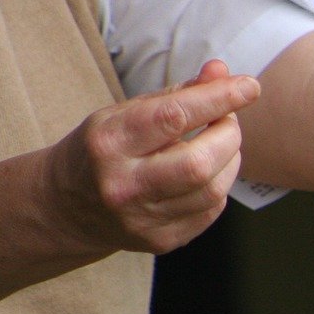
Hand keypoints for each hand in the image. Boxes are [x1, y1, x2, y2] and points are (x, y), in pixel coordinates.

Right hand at [45, 60, 256, 255]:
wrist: (64, 208)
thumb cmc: (102, 150)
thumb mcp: (124, 113)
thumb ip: (177, 94)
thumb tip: (223, 73)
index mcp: (108, 142)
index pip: (173, 117)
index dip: (218, 99)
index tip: (248, 86)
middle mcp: (123, 184)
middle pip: (200, 162)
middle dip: (228, 134)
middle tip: (227, 120)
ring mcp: (142, 219)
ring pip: (214, 189)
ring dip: (230, 160)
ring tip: (217, 144)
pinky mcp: (161, 240)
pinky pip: (211, 210)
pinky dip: (219, 185)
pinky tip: (204, 174)